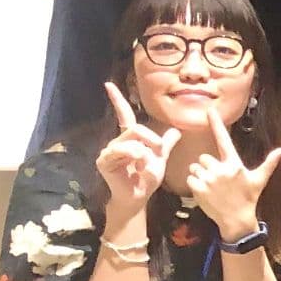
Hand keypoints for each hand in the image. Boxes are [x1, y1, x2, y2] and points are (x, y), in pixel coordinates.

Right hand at [95, 81, 180, 209]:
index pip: (124, 115)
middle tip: (159, 150)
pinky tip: (137, 164)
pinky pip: (121, 150)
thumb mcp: (160, 159)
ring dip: (144, 151)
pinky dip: (134, 155)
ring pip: (130, 139)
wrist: (139, 196)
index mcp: (130, 139)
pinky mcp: (104, 160)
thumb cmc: (147, 178)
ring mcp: (109, 150)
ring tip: (146, 163)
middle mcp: (117, 141)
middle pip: (135, 128)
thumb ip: (165, 145)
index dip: (117, 100)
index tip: (108, 85)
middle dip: (151, 138)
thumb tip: (176, 131)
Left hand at [181, 116, 280, 241]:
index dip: (217, 124)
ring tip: (212, 187)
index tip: (209, 110)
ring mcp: (210, 179)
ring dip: (200, 176)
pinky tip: (205, 193)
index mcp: (234, 164)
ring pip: (195, 168)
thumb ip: (269, 163)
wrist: (237, 220)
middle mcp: (221, 169)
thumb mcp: (259, 180)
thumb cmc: (248, 198)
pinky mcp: (199, 188)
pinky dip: (195, 185)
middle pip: (204, 157)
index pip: (224, 140)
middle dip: (208, 167)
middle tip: (217, 180)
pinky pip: (190, 178)